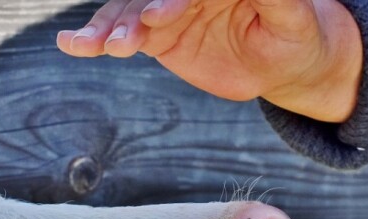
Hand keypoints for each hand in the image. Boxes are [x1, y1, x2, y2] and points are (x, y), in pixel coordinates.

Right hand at [56, 0, 361, 122]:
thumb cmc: (294, 34)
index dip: (174, 0)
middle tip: (127, 37)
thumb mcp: (292, 17)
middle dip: (136, 13)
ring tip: (95, 45)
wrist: (281, 63)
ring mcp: (168, 7)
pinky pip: (122, 32)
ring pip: (130, 10)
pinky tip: (73, 45)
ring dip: (110, 26)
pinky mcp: (156, 33)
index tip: (159, 16)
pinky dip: (96, 38)